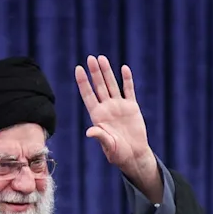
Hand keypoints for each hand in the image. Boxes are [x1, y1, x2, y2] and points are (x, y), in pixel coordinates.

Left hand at [75, 55, 157, 189]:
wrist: (134, 155)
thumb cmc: (118, 153)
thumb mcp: (108, 146)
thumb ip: (100, 137)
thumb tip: (90, 132)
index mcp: (97, 116)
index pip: (88, 95)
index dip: (83, 82)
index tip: (78, 69)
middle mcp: (107, 108)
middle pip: (99, 86)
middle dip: (95, 72)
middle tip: (90, 58)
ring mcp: (119, 106)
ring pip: (112, 85)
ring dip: (107, 72)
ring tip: (102, 58)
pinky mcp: (132, 107)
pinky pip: (129, 90)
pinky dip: (127, 80)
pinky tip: (123, 69)